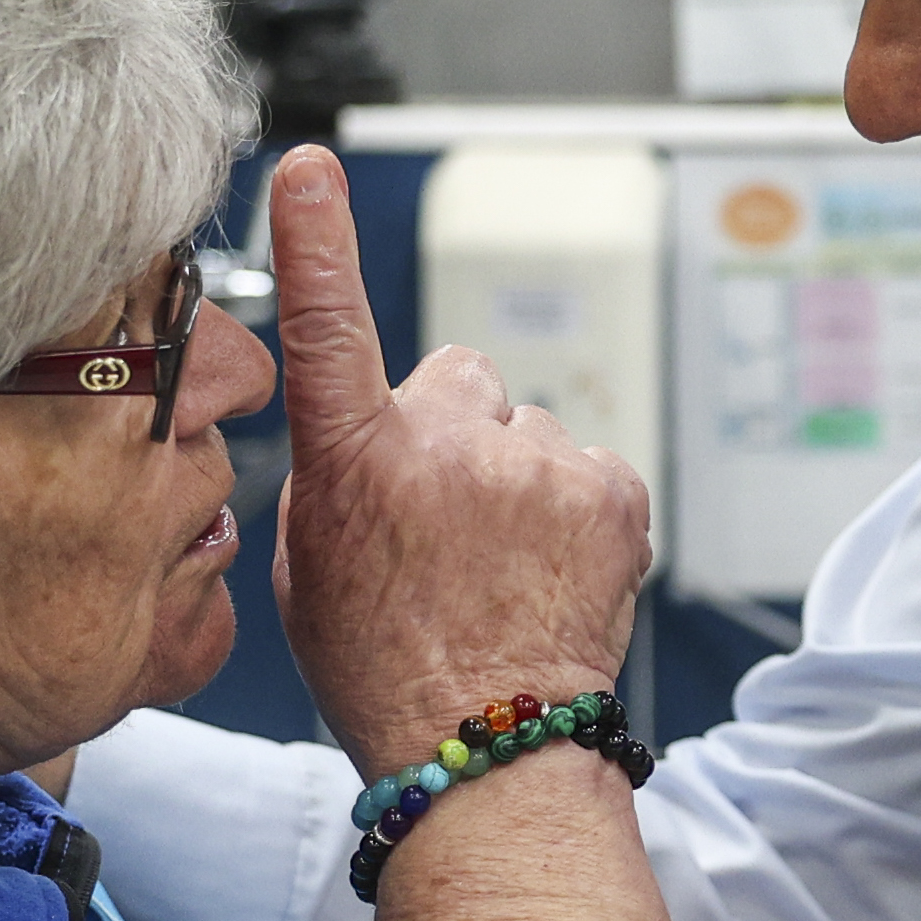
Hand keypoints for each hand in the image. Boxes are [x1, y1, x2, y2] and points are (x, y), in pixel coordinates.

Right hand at [264, 145, 647, 769]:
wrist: (485, 749)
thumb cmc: (386, 667)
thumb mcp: (311, 566)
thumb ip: (338, 474)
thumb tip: (375, 440)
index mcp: (353, 459)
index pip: (328, 327)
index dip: (318, 242)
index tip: (310, 171)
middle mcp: (445, 444)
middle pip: (457, 382)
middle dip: (454, 433)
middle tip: (447, 522)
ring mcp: (534, 464)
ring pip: (525, 432)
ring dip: (517, 479)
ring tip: (503, 566)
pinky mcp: (609, 489)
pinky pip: (585, 466)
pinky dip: (576, 509)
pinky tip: (551, 573)